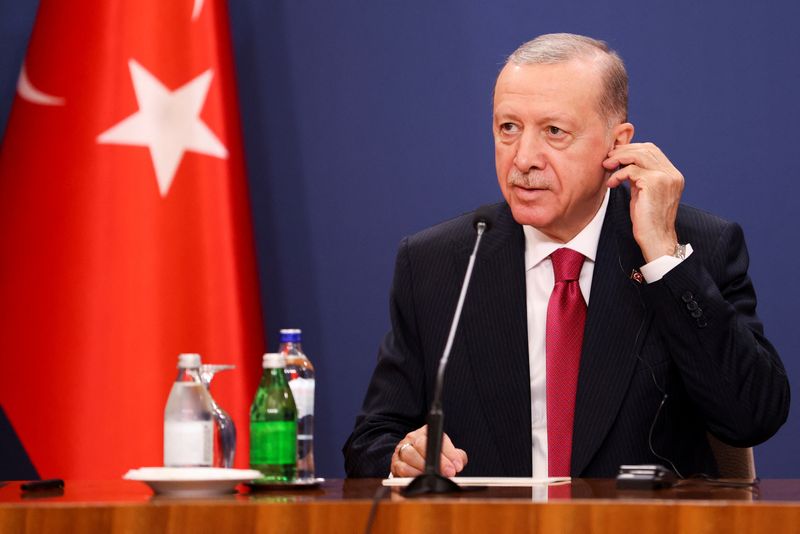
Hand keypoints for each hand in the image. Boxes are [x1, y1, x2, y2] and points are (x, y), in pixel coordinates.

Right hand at [390, 424, 467, 477]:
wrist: (408, 465)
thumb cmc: (430, 459)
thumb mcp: (445, 455)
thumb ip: (456, 456)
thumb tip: (459, 462)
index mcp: (426, 432)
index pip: (438, 438)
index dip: (450, 452)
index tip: (458, 466)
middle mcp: (412, 438)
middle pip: (423, 444)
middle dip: (438, 460)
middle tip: (450, 473)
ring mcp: (402, 450)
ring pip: (410, 454)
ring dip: (424, 467)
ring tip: (435, 477)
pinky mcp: (395, 463)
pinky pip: (402, 468)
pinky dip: (412, 474)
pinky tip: (421, 479)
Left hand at [604, 142, 683, 262]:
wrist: (656, 239)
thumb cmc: (647, 220)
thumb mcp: (644, 192)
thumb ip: (639, 176)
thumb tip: (622, 161)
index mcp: (672, 174)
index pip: (652, 150)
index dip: (632, 149)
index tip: (615, 155)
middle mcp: (672, 174)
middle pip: (646, 149)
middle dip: (624, 151)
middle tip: (607, 158)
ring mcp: (665, 177)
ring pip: (639, 155)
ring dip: (619, 159)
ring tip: (606, 166)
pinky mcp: (654, 183)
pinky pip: (631, 170)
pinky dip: (618, 175)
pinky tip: (611, 183)